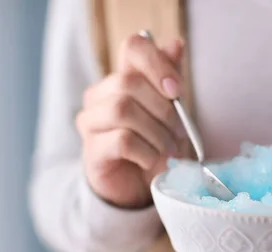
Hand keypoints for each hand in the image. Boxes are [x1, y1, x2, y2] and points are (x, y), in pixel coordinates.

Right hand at [76, 33, 187, 207]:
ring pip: (122, 109)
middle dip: (164, 110)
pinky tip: (151, 161)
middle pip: (129, 83)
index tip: (177, 90)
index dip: (157, 63)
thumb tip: (176, 43)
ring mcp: (91, 122)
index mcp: (122, 78)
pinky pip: (122, 141)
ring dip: (156, 132)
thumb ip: (170, 79)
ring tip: (168, 149)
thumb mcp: (170, 112)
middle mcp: (100, 95)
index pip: (133, 47)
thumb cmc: (154, 145)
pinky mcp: (92, 151)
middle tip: (180, 132)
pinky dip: (146, 152)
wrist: (137, 188)